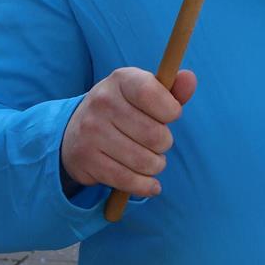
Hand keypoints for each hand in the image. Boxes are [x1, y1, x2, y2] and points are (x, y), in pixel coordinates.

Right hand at [61, 66, 196, 195]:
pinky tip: (150, 183)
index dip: (170, 110)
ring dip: (156, 165)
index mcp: (120, 79)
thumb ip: (173, 90)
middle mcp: (102, 102)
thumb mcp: (146, 94)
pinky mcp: (86, 159)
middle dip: (164, 144)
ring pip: (144, 161)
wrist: (75, 131)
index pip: (151, 93)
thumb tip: (189, 78)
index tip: (170, 116)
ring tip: (150, 159)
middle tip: (157, 142)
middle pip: (154, 135)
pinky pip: (128, 180)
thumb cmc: (125, 110)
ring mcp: (91, 131)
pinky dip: (146, 186)